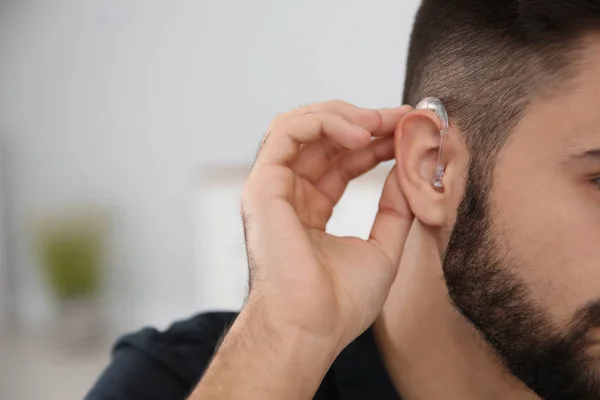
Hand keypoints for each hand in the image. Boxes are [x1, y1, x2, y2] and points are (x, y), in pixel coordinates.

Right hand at [241, 100, 413, 351]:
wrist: (312, 327)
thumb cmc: (341, 303)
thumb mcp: (383, 248)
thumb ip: (394, 210)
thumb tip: (407, 174)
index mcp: (312, 209)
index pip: (343, 160)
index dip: (376, 142)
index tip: (409, 132)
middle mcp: (290, 193)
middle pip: (325, 140)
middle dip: (367, 122)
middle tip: (404, 118)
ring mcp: (274, 187)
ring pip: (302, 126)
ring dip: (345, 116)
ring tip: (382, 122)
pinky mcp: (263, 183)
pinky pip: (287, 132)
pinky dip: (324, 122)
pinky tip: (361, 133)